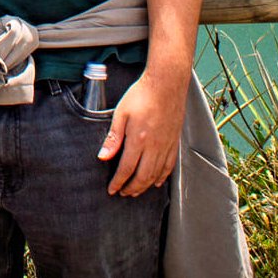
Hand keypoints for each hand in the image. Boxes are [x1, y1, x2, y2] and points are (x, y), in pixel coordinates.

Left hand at [97, 66, 187, 195]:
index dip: (118, 182)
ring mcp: (166, 146)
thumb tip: (103, 157)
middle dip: (131, 188)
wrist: (167, 84)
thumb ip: (113, 138)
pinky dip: (162, 177)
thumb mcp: (121, 113)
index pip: (126, 169)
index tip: (112, 190)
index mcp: (138, 140)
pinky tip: (156, 181)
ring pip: (156, 174)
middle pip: (142, 177)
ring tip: (135, 191)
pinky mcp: (174, 142)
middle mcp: (154, 147)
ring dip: (145, 186)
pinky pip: (169, 166)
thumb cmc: (141, 95)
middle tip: (123, 193)